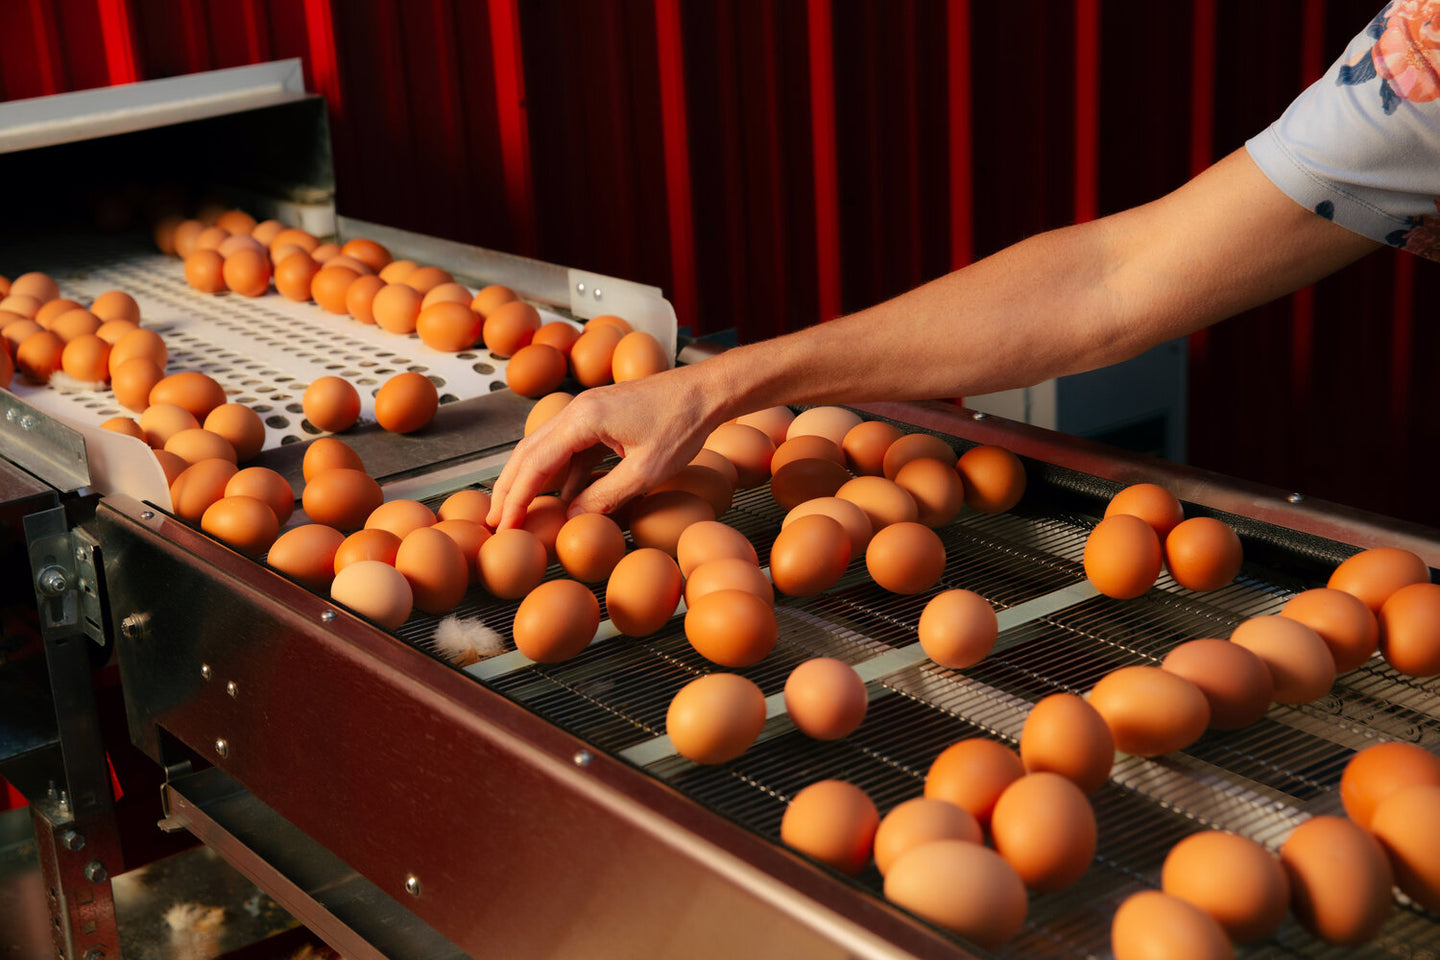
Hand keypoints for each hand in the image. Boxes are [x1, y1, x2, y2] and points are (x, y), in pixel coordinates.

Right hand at [486, 365, 720, 529]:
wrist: (706, 391)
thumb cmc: (682, 422)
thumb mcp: (645, 470)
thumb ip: (605, 497)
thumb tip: (570, 519)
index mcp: (582, 418)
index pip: (535, 463)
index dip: (516, 498)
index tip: (505, 524)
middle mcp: (577, 409)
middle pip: (528, 452)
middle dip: (509, 488)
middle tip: (494, 520)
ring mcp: (588, 411)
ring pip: (545, 449)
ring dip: (530, 480)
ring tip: (516, 511)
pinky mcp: (601, 418)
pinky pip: (569, 448)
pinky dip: (559, 474)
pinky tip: (562, 498)